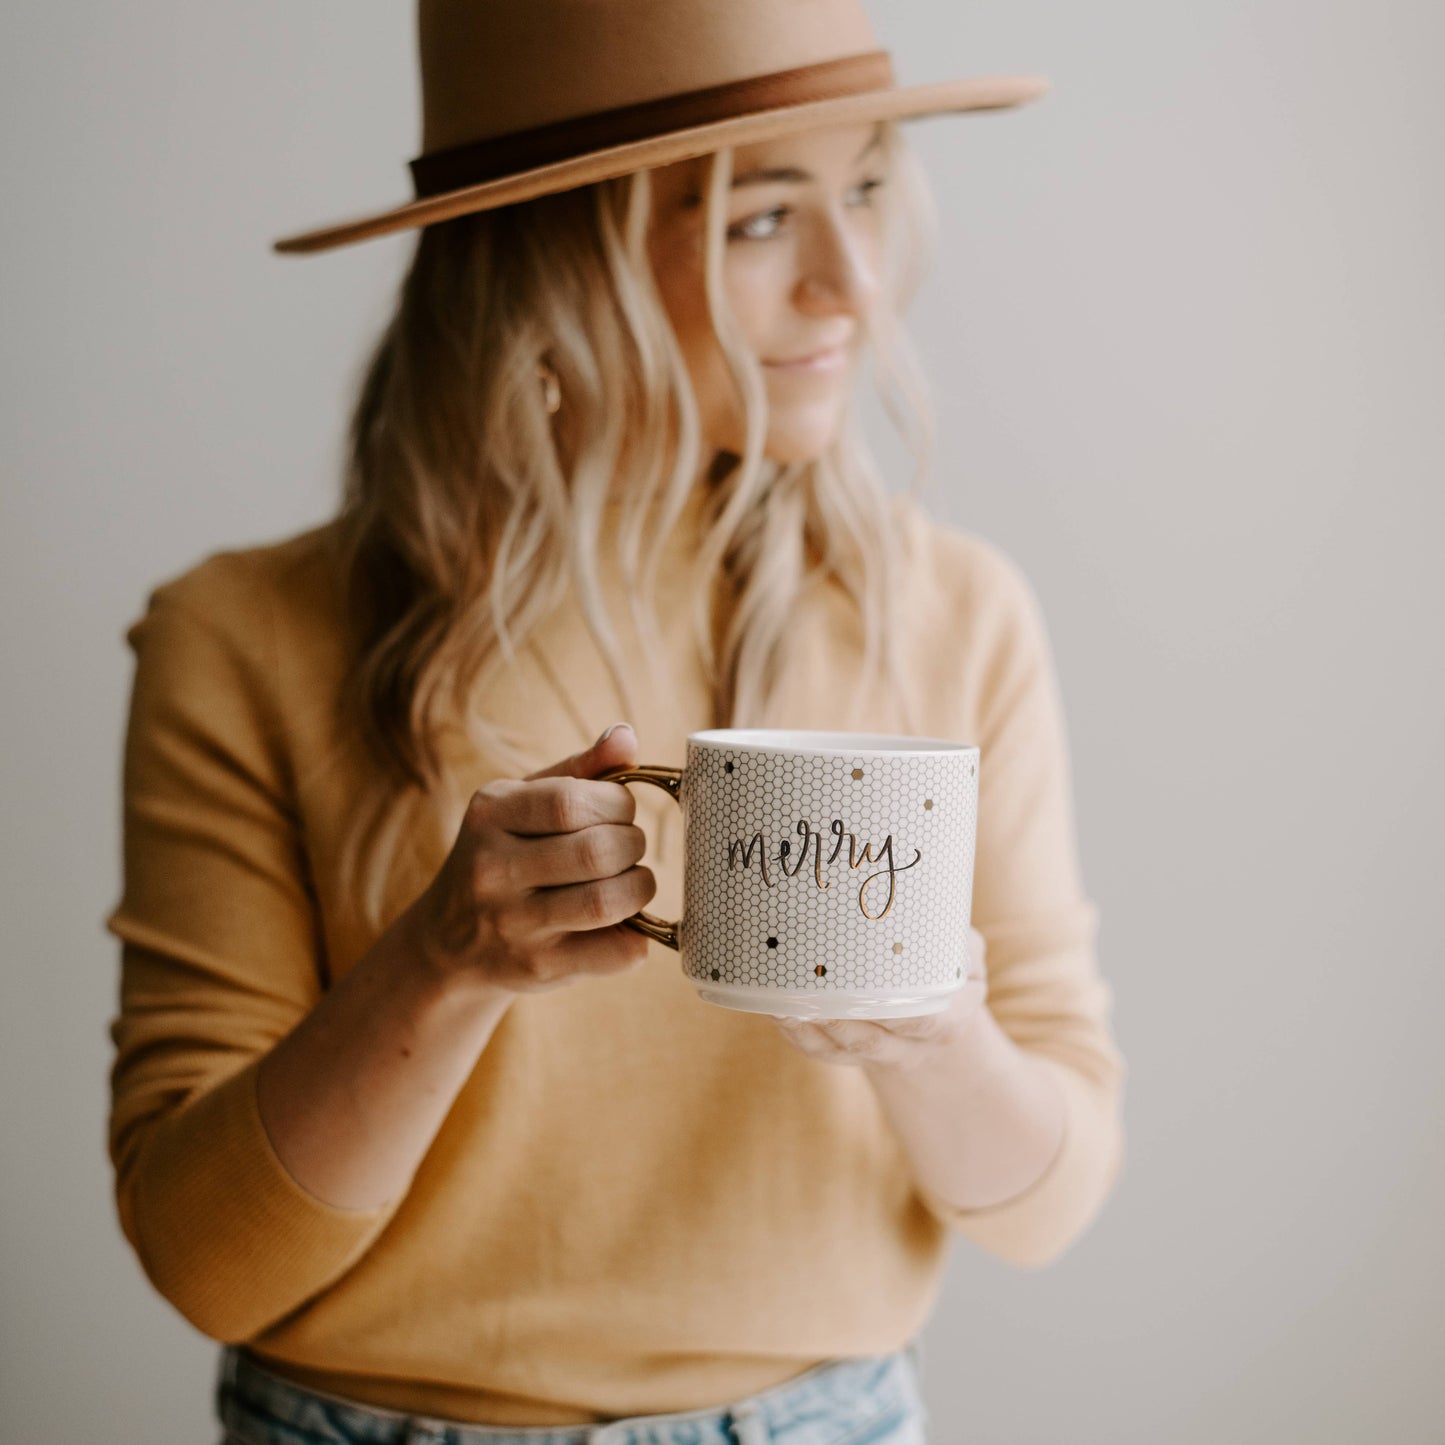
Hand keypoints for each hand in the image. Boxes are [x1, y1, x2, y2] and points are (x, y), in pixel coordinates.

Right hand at [407, 722, 657, 994]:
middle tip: (627, 847)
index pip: (572, 801)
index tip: (619, 810)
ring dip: (639, 887)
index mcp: (490, 814)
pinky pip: (615, 952)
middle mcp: (492, 869)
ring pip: (606, 903)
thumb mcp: (523, 802)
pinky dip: (637, 936)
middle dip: (632, 844)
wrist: (448, 942)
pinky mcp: (536, 968)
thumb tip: (626, 736)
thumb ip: (580, 769)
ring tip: (631, 881)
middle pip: (596, 852)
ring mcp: (512, 924)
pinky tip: (624, 923)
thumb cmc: (504, 854)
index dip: (617, 803)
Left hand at [770, 925, 989, 1073]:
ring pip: (841, 1052)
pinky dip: (800, 1036)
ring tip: (783, 1006)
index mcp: (946, 1022)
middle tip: (809, 998)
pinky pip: (823, 1052)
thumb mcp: (962, 956)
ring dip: (810, 1032)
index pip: (921, 1023)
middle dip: (839, 1025)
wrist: (940, 1021)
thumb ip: (952, 939)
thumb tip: (922, 903)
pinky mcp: (850, 1054)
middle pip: (872, 1043)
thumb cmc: (948, 973)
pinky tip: (779, 1013)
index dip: (894, 1013)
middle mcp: (911, 1046)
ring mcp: (879, 1054)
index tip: (869, 992)